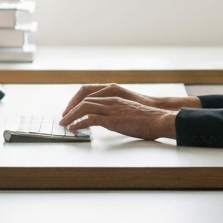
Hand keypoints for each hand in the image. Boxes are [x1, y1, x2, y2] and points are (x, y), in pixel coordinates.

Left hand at [62, 84, 202, 117]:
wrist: (158, 119)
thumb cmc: (147, 117)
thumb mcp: (128, 110)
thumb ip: (116, 112)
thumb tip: (106, 121)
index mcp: (114, 94)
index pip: (89, 93)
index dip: (77, 101)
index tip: (71, 110)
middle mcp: (111, 98)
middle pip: (83, 99)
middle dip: (70, 109)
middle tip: (64, 118)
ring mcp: (111, 108)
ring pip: (84, 107)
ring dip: (71, 116)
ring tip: (65, 124)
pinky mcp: (112, 119)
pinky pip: (90, 119)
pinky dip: (79, 124)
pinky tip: (74, 129)